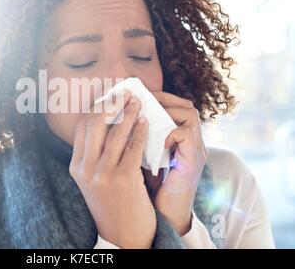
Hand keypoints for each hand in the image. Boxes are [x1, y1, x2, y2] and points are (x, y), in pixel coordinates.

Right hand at [69, 91, 155, 248]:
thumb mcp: (94, 179)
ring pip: (115, 132)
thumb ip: (95, 154)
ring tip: (137, 102)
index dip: (96, 107)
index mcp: (76, 166)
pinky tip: (145, 122)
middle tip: (124, 93)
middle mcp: (85, 169)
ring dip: (128, 112)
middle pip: (94, 123)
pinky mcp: (124, 179)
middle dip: (110, 104)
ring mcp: (103, 174)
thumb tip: (107, 121)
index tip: (109, 97)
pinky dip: (140, 130)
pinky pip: (133, 146)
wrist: (123, 234)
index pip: (82, 127)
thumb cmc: (112, 202)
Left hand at [149, 92, 206, 235]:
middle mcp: (192, 142)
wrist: (164, 217)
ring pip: (190, 114)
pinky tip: (153, 140)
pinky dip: (169, 132)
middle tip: (139, 99)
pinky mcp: (193, 163)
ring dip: (165, 111)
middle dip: (162, 98)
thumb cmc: (149, 188)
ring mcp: (196, 151)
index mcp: (180, 139)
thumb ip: (136, 140)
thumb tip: (115, 119)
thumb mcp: (141, 157)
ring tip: (143, 115)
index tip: (136, 96)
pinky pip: (186, 134)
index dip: (158, 97)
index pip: (176, 105)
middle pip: (186, 105)